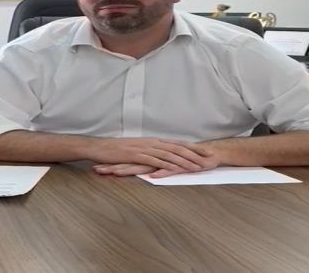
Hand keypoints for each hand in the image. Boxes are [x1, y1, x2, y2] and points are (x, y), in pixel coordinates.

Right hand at [87, 137, 215, 173]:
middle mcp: (150, 142)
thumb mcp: (135, 149)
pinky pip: (155, 160)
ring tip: (197, 166)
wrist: (99, 147)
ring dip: (184, 160)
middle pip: (177, 147)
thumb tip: (159, 158)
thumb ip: (148, 152)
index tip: (205, 151)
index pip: (176, 143)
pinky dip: (167, 164)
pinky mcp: (137, 155)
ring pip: (169, 154)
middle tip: (209, 158)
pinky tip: (175, 168)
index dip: (192, 147)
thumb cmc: (115, 150)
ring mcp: (144, 148)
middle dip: (194, 153)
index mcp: (151, 140)